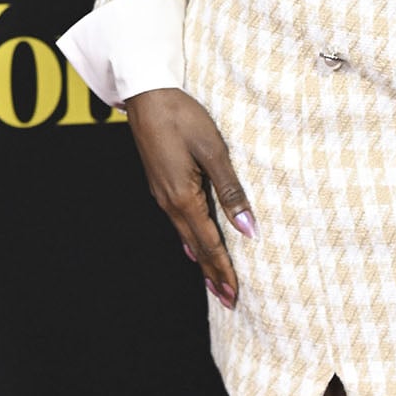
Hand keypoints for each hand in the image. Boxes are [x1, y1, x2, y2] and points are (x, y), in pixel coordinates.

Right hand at [123, 88, 254, 310]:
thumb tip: (248, 229)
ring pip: (186, 235)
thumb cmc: (182, 117)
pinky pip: (180, 220)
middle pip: (196, 247)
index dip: (223, 270)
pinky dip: (193, 238)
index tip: (234, 295)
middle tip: (228, 300)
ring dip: (203, 259)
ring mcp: (162, 193)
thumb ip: (230, 189)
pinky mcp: (161, 183)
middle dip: (213, 274)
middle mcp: (169, 202)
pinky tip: (196, 243)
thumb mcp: (213, 150)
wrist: (147, 96)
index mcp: (183, 198)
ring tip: (215, 280)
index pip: (209, 244)